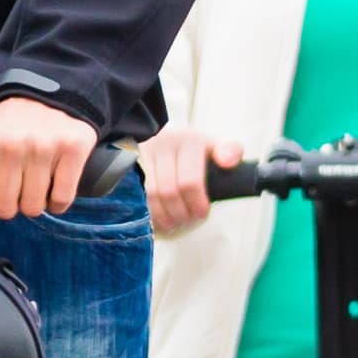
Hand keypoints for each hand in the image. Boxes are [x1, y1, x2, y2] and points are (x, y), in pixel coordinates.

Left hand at [0, 95, 97, 222]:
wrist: (42, 96)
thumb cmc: (0, 127)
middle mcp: (9, 144)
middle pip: (5, 210)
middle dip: (8, 203)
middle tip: (13, 182)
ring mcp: (43, 146)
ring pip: (33, 208)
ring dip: (33, 201)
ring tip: (31, 179)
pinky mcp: (72, 148)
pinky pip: (61, 200)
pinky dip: (57, 201)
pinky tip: (51, 183)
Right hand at [139, 122, 238, 238]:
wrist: (164, 137)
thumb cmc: (193, 150)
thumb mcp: (215, 147)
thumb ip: (230, 151)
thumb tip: (227, 160)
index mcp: (189, 140)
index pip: (190, 181)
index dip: (196, 203)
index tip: (201, 212)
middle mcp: (163, 143)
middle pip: (168, 191)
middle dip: (180, 212)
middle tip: (188, 219)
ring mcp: (143, 152)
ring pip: (150, 195)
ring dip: (164, 215)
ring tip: (175, 220)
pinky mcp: (128, 163)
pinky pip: (136, 194)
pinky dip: (148, 210)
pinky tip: (158, 216)